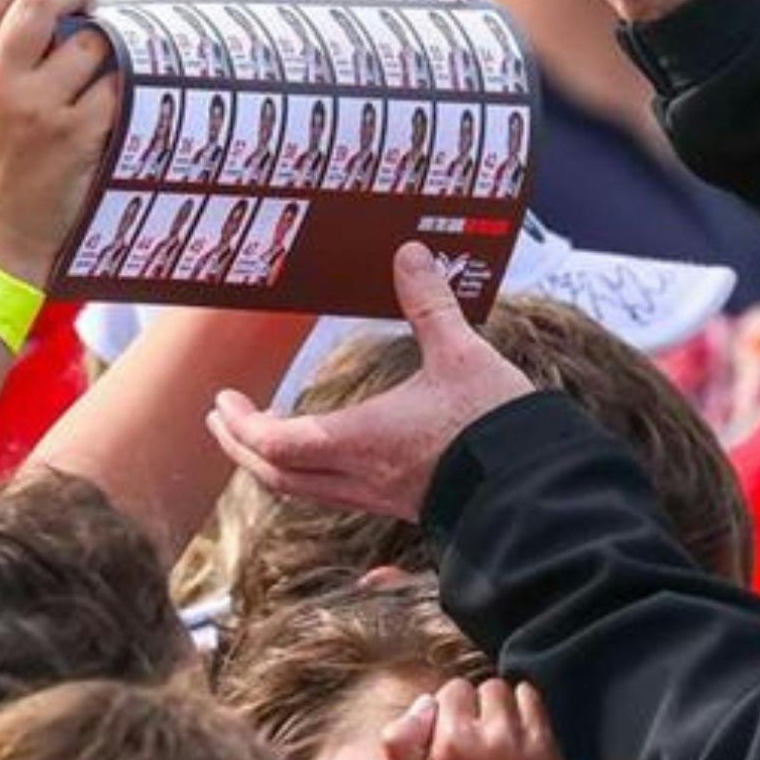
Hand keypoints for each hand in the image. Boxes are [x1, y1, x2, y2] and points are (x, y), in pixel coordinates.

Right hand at [0, 0, 119, 283]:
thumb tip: (53, 17)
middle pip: (40, 2)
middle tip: (92, 0)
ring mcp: (40, 107)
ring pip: (93, 45)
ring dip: (109, 49)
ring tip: (107, 67)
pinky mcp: (79, 134)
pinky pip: (118, 89)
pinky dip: (126, 89)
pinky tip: (123, 100)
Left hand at [207, 242, 534, 520]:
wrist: (536, 484)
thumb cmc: (495, 423)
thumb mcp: (462, 353)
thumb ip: (430, 304)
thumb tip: (409, 254)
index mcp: (360, 440)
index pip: (275, 442)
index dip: (241, 424)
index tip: (223, 398)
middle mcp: (361, 477)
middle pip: (277, 476)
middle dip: (242, 447)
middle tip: (223, 420)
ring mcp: (381, 497)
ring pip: (305, 491)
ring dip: (273, 464)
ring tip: (264, 436)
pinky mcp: (403, 505)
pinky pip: (337, 496)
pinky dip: (312, 475)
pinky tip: (326, 454)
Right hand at [382, 678, 584, 759]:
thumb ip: (400, 743)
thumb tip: (424, 702)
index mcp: (453, 745)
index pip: (452, 689)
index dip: (449, 709)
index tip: (451, 734)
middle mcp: (492, 736)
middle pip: (486, 687)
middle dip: (478, 706)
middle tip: (476, 738)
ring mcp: (528, 741)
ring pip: (515, 691)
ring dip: (506, 706)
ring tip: (499, 738)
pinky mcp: (553, 749)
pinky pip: (540, 706)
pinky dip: (530, 712)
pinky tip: (521, 739)